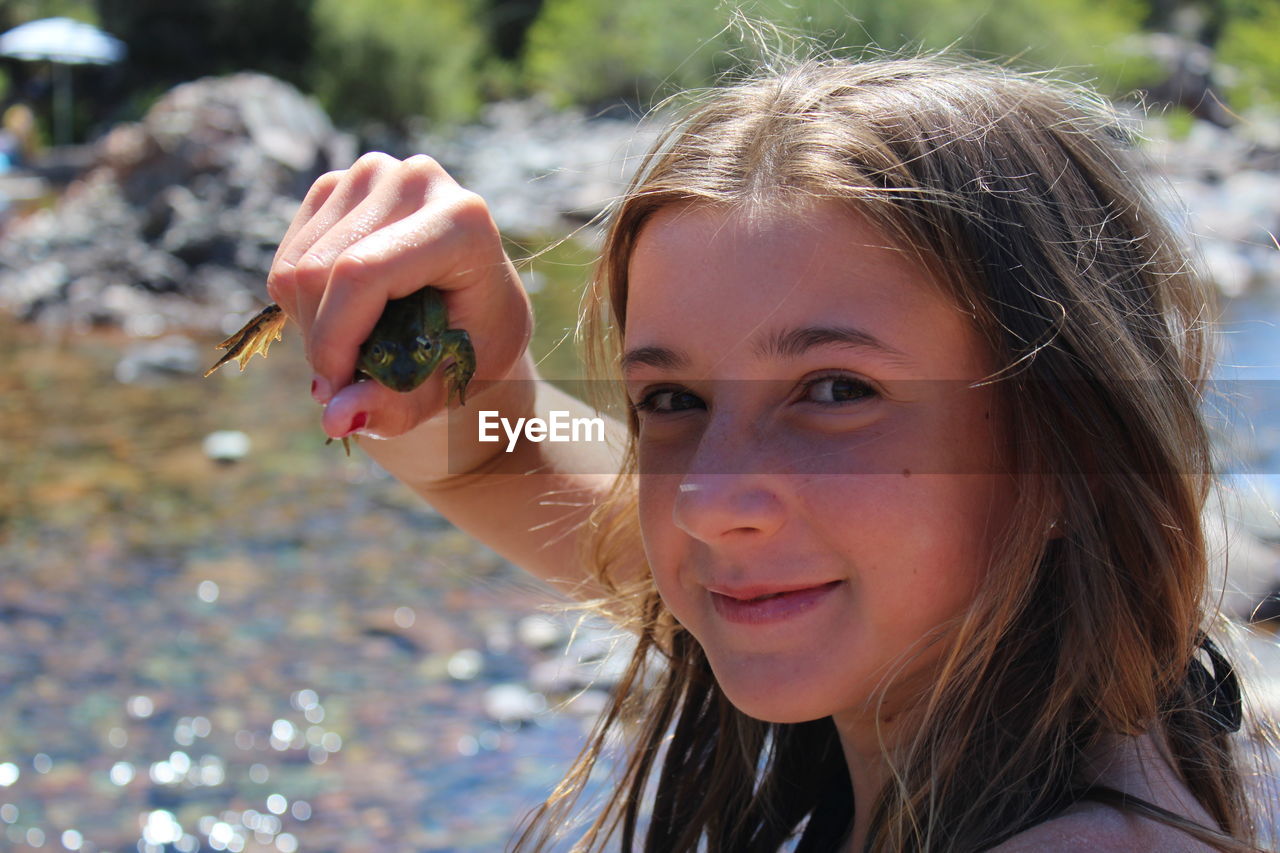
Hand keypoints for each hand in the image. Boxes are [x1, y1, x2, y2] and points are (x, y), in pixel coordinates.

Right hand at [267, 152, 532, 439]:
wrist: (478, 313)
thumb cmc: (474, 349)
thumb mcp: (450, 385)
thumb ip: (396, 404)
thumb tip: (334, 417)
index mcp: (463, 221)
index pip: (364, 273)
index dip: (336, 338)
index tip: (334, 391)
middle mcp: (417, 180)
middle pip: (321, 271)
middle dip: (324, 341)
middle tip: (352, 379)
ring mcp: (374, 173)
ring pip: (296, 268)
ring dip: (313, 327)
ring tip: (360, 346)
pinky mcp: (338, 185)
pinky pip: (287, 259)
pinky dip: (303, 304)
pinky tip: (347, 313)